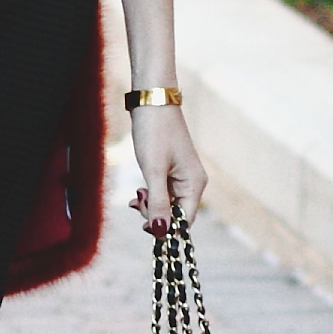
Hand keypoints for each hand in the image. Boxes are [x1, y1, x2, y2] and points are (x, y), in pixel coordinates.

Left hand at [129, 99, 206, 233]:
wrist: (152, 101)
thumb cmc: (155, 132)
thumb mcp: (153, 171)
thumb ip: (158, 203)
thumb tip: (160, 232)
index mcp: (195, 184)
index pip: (185, 221)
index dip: (165, 227)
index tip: (143, 225)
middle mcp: (193, 182)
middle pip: (176, 214)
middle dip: (155, 214)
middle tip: (137, 200)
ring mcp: (183, 176)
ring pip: (168, 204)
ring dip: (151, 204)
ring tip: (137, 193)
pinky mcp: (172, 170)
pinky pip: (164, 192)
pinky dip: (151, 194)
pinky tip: (139, 191)